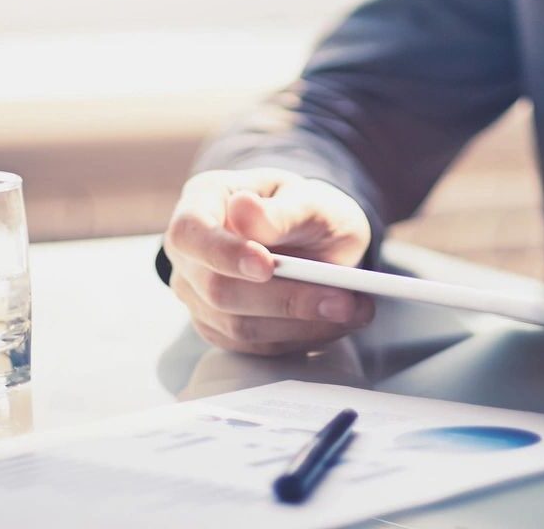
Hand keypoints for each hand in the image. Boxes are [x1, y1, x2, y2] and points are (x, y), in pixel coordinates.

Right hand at [163, 169, 373, 354]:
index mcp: (202, 201)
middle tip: (343, 298)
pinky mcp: (222, 329)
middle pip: (217, 289)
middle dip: (284, 298)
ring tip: (353, 309)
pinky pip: (257, 346)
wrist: (313, 234)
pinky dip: (302, 337)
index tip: (266, 266)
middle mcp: (191, 253)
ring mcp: (200, 295)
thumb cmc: (304, 208)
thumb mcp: (307, 197)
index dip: (222, 253)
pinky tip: (337, 321)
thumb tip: (243, 210)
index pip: (189, 232)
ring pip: (239, 325)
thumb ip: (281, 210)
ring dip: (301, 323)